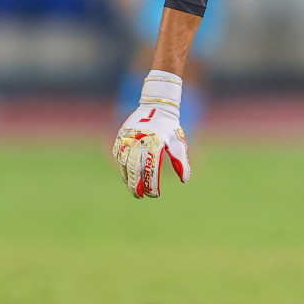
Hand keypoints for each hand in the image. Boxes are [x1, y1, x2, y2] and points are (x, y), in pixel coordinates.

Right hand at [112, 70, 191, 197]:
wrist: (156, 107)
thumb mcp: (178, 143)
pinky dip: (122, 167)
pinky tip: (127, 176)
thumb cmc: (170, 128)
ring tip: (133, 189)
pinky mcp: (121, 137)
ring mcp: (127, 138)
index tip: (154, 195)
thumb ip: (181, 162)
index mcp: (155, 143)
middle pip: (134, 169)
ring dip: (128, 178)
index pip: (151, 169)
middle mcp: (139, 141)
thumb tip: (185, 180)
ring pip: (124, 164)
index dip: (152, 184)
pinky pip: (119, 156)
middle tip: (140, 196)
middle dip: (136, 186)